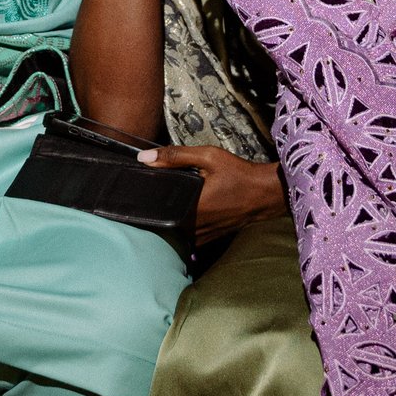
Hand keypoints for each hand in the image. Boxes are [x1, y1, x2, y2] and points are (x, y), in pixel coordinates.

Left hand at [135, 145, 286, 242]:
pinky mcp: (209, 239)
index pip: (155, 210)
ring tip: (158, 207)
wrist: (265, 194)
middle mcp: (194, 227)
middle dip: (152, 211)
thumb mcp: (209, 157)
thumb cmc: (238, 174)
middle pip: (161, 223)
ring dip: (165, 221)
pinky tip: (179, 216)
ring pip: (173, 233)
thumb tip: (143, 158)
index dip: (141, 203)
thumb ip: (175, 156)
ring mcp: (202, 236)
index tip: (130, 194)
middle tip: (142, 197)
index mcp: (190, 208)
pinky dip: (180, 229)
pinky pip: (186, 238)